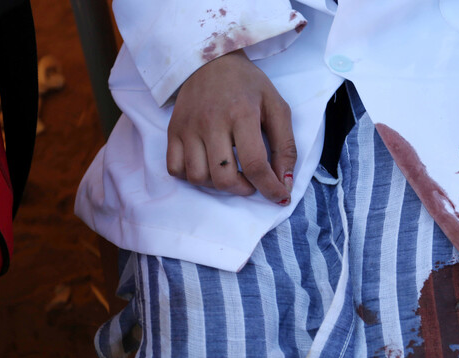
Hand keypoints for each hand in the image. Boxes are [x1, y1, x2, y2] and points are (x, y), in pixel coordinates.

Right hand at [166, 50, 295, 204]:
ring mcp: (188, 127)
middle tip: (252, 181)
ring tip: (230, 172)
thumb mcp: (277, 107)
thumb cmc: (248, 85)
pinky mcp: (172, 130)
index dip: (270, 188)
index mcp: (242, 114)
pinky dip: (192, 177)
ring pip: (198, 178)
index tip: (279, 196)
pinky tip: (207, 167)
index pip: (255, 164)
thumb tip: (285, 183)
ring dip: (218, 185)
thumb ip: (285, 146)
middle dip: (243, 189)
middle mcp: (211, 122)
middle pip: (224, 178)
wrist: (210, 60)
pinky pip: (175, 169)